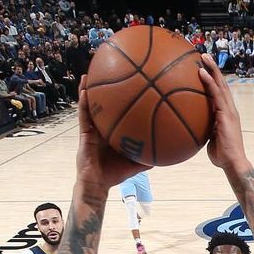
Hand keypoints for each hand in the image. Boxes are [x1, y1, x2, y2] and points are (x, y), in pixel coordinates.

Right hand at [75, 77, 149, 191]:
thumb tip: (169, 150)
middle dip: (103, 88)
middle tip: (107, 70)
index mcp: (112, 131)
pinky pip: (83, 116)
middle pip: (103, 104)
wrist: (98, 184)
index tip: (127, 82)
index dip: (120, 98)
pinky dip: (83, 102)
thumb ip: (150, 155)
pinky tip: (85, 90)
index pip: (117, 111)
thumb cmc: (115, 174)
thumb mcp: (137, 163)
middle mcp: (102, 128)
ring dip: (88, 89)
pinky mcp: (84, 134)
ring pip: (89, 106)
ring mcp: (92, 130)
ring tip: (89, 73)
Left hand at [196, 54, 248, 172]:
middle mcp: (229, 108)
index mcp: (225, 113)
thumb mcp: (209, 139)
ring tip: (202, 56)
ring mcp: (229, 110)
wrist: (232, 163)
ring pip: (220, 84)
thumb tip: (192, 128)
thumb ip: (204, 130)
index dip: (212, 79)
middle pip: (221, 83)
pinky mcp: (226, 114)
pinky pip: (216, 94)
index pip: (219, 92)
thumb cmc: (221, 155)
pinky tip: (201, 72)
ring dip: (211, 68)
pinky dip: (209, 82)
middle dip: (213, 68)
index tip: (203, 68)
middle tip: (203, 55)